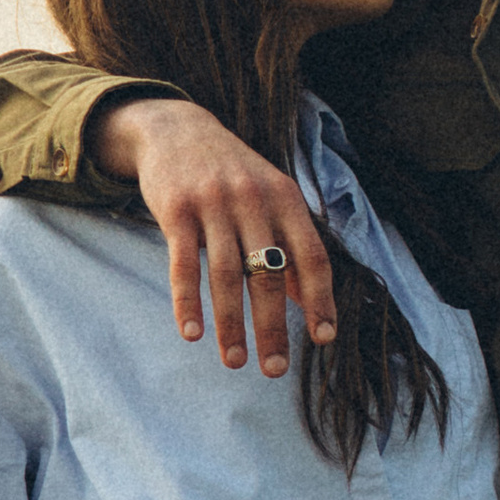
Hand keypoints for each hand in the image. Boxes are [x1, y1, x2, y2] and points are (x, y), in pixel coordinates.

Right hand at [88, 93, 335, 373]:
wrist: (176, 130)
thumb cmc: (233, 176)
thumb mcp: (271, 198)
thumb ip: (292, 245)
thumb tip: (312, 304)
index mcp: (286, 199)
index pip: (312, 256)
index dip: (320, 299)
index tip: (323, 338)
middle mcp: (254, 199)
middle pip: (270, 274)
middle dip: (273, 326)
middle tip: (275, 369)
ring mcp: (213, 203)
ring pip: (226, 275)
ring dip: (231, 324)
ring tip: (234, 361)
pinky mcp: (176, 210)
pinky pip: (183, 265)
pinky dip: (187, 302)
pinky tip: (192, 334)